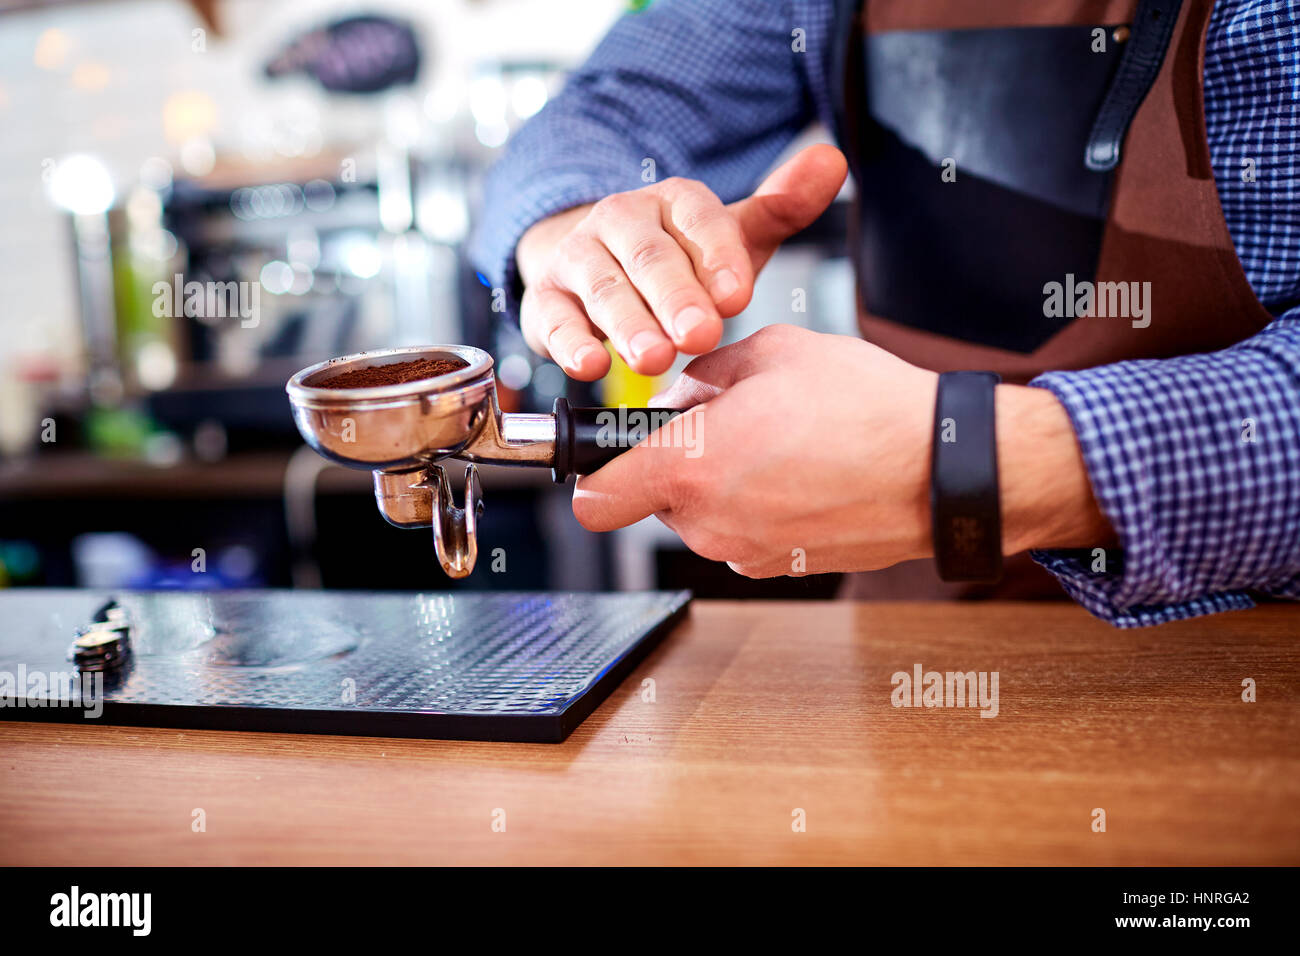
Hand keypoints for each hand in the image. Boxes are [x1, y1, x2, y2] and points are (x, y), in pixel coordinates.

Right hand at [515, 145, 847, 380]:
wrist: (593, 262)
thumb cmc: (678, 258)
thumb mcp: (731, 236)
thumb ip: (781, 209)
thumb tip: (833, 161)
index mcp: (672, 200)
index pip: (699, 220)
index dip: (718, 258)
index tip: (737, 296)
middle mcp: (620, 220)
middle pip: (650, 257)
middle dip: (675, 298)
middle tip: (700, 334)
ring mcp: (578, 258)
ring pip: (604, 288)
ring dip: (627, 324)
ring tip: (652, 357)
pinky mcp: (546, 299)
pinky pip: (554, 318)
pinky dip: (568, 342)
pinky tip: (588, 363)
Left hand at [571, 324, 1114, 576]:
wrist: (944, 471)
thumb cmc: (866, 409)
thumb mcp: (774, 353)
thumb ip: (707, 373)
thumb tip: (684, 393)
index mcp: (691, 468)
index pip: (596, 498)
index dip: (594, 476)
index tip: (603, 461)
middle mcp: (710, 524)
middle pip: (656, 497)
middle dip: (679, 462)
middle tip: (732, 423)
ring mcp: (746, 553)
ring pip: (703, 515)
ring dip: (723, 483)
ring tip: (782, 444)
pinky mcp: (780, 567)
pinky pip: (744, 531)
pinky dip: (759, 507)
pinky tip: (806, 474)